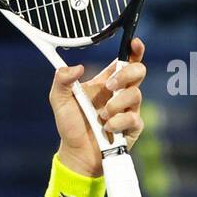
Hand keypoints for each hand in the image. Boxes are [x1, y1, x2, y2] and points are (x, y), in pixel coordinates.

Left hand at [50, 38, 146, 175]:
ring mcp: (128, 109)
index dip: (134, 50)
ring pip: (135, 94)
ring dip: (115, 104)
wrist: (76, 153)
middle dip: (125, 75)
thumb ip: (62, 80)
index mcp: (105, 83)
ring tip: (101, 117)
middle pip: (138, 71)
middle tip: (109, 86)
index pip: (125, 61)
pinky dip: (117, 122)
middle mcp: (120, 93)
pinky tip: (106, 128)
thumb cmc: (70, 125)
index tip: (134, 43)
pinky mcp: (133, 127)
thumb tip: (77, 68)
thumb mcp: (59, 100)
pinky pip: (133, 118)